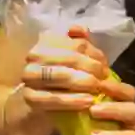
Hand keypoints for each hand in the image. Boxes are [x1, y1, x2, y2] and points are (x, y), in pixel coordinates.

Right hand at [20, 26, 134, 112]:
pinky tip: (87, 101)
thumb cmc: (58, 79)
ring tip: (97, 88)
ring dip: (82, 82)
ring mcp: (29, 75)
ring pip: (60, 75)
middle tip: (104, 78)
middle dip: (91, 68)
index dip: (95, 54)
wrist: (34, 103)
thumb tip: (82, 30)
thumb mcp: (70, 58)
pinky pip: (52, 98)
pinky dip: (72, 100)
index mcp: (47, 41)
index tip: (105, 65)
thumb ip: (79, 42)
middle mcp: (35, 55)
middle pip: (69, 58)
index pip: (76, 44)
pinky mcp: (29, 97)